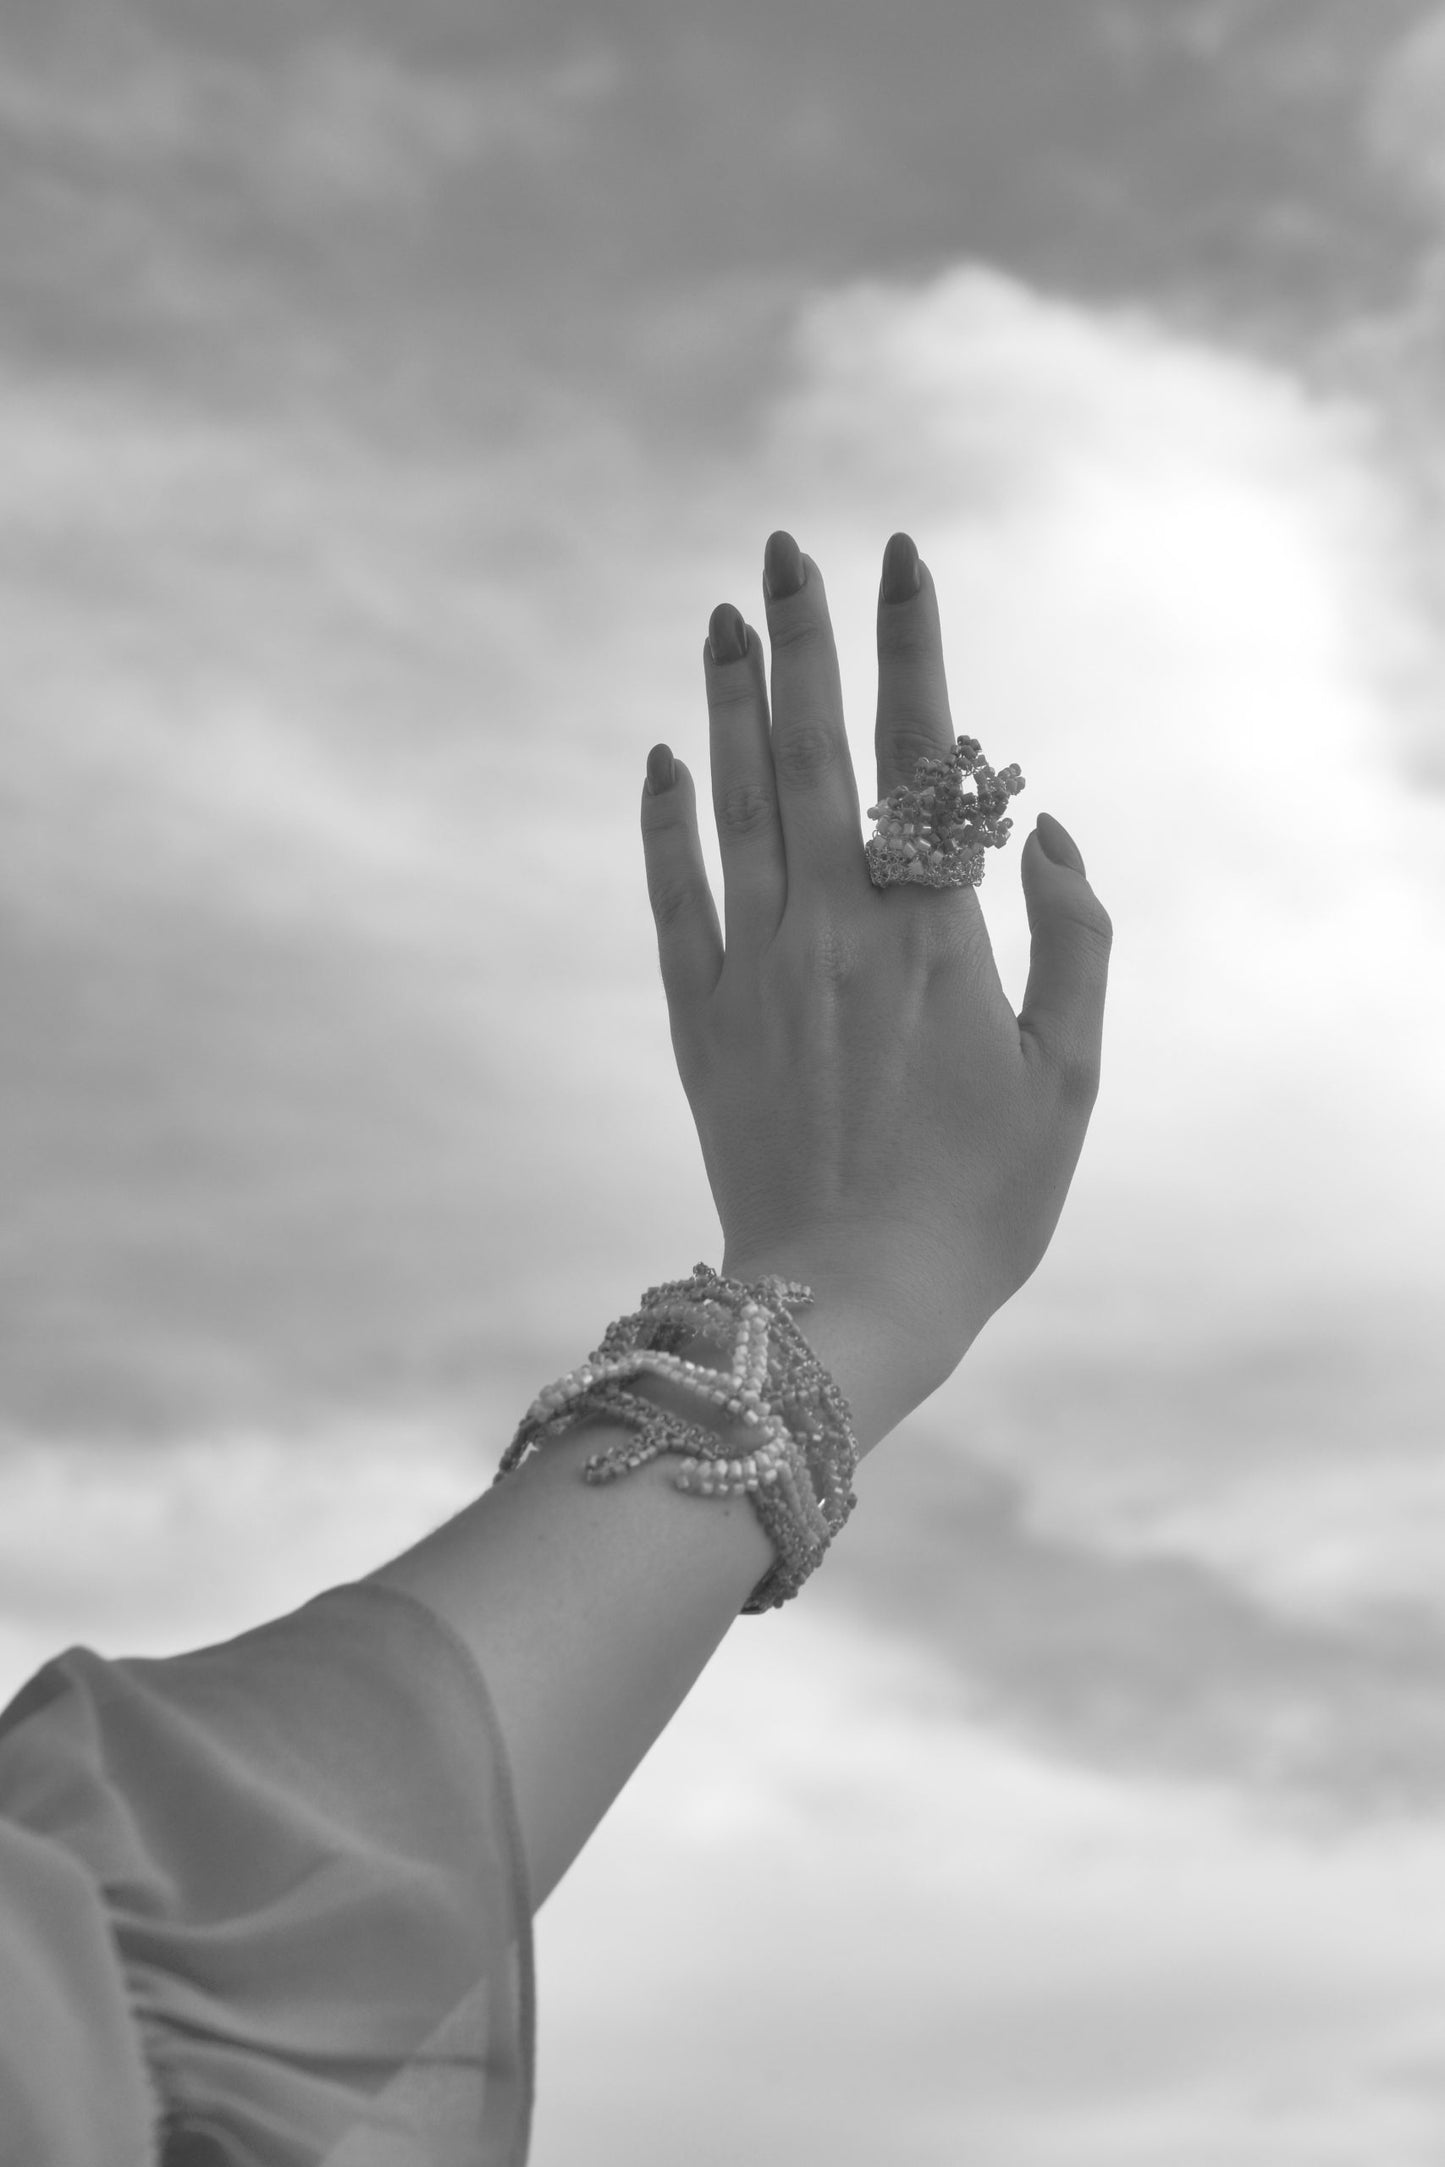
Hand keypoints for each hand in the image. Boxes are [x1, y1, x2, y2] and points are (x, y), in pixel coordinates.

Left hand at [640, 530, 1112, 1412]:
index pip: (922, 756)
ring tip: (720, 617)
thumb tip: (1040, 820)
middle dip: (802, 640)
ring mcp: (758, 970)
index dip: (909, 647)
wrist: (852, 1303)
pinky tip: (661, 755)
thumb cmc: (982, 1201)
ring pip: (738, 805)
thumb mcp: (1069, 1078)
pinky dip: (665, 821)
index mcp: (934, 936)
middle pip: (816, 754)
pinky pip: (673, 897)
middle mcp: (836, 930)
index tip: (895, 555)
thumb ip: (1073, 939)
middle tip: (780, 548)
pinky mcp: (701, 1022)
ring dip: (731, 704)